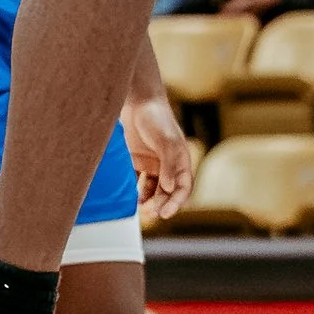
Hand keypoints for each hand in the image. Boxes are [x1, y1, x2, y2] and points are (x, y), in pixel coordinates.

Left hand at [123, 84, 192, 219]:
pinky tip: (130, 198)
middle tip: (150, 213)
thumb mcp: (166, 140)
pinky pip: (137, 181)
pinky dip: (134, 192)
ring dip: (148, 202)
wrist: (136, 99)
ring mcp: (152, 164)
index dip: (176, 202)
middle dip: (160, 205)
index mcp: (181, 161)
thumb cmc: (156, 117)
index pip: (183, 187)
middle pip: (168, 193)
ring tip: (140, 209)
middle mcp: (168, 165)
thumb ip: (169, 164)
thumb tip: (170, 188)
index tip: (165, 213)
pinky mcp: (137, 161)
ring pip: (153, 191)